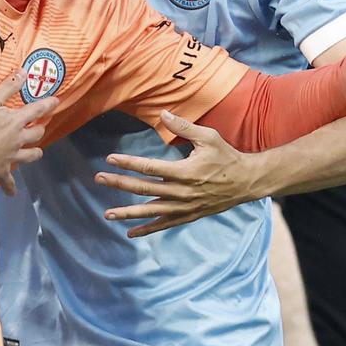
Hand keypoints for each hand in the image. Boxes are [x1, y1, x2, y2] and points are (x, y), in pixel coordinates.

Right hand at [0, 69, 57, 195]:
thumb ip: (8, 87)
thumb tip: (24, 72)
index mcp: (17, 121)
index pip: (37, 109)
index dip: (48, 104)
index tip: (57, 101)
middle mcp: (19, 139)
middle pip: (37, 134)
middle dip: (40, 129)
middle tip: (40, 126)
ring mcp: (12, 157)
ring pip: (31, 156)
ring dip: (34, 153)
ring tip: (36, 152)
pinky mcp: (2, 172)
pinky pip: (9, 182)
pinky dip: (11, 188)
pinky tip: (12, 193)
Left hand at [95, 110, 266, 237]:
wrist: (247, 182)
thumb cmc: (226, 157)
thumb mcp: (208, 137)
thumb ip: (184, 127)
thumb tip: (163, 113)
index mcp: (185, 172)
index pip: (149, 167)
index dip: (128, 163)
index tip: (110, 159)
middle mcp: (182, 192)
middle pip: (144, 189)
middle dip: (119, 183)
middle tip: (98, 178)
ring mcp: (184, 207)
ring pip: (151, 211)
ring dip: (127, 212)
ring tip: (107, 214)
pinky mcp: (188, 216)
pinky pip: (164, 224)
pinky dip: (147, 229)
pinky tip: (130, 232)